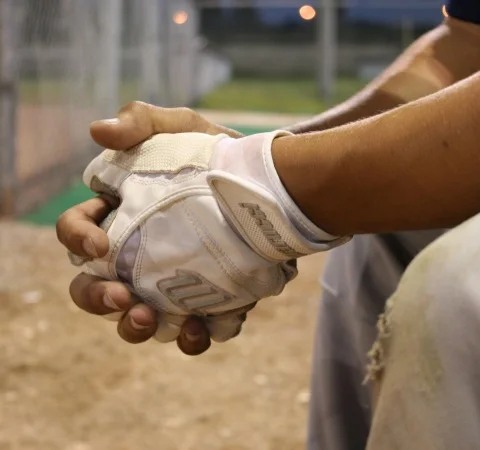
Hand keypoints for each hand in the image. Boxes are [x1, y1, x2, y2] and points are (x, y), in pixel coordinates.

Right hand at [57, 102, 243, 354]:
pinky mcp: (208, 299)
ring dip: (135, 327)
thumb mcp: (182, 127)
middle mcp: (137, 256)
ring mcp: (171, 282)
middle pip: (95, 287)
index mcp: (119, 216)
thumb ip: (141, 121)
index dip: (78, 239)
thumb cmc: (217, 152)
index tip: (100, 244)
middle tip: (121, 297)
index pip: (77, 232)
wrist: (270, 182)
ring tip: (149, 319)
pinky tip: (202, 328)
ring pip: (137, 318)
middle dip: (98, 298)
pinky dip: (192, 336)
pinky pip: (191, 329)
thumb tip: (98, 131)